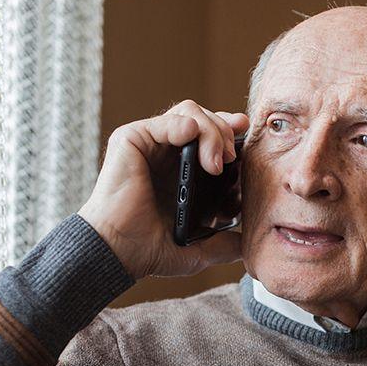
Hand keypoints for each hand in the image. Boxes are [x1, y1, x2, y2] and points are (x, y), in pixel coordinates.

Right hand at [78, 100, 248, 279]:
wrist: (118, 252)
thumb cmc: (147, 249)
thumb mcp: (196, 250)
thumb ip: (223, 245)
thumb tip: (248, 247)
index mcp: (181, 171)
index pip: (211, 136)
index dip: (230, 133)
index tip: (245, 138)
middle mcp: (165, 153)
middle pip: (205, 119)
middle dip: (225, 131)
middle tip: (233, 157)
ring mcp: (149, 144)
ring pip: (191, 113)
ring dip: (211, 131)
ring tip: (217, 161)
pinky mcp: (132, 138)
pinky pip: (168, 119)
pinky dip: (186, 124)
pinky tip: (194, 138)